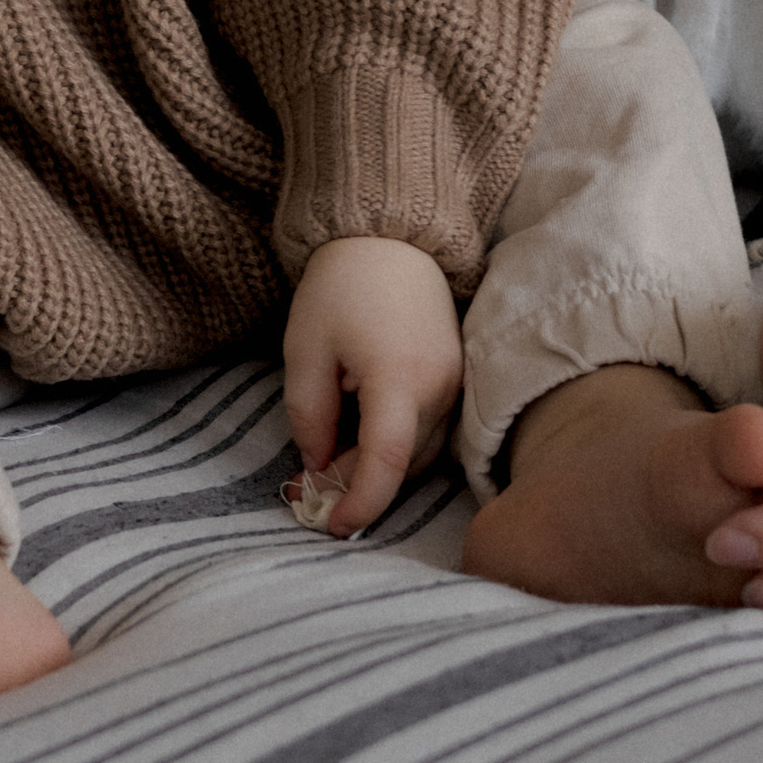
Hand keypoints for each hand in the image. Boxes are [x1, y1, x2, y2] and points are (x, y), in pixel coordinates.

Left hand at [282, 237, 463, 536]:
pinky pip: (431, 430)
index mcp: (400, 378)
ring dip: (380, 465)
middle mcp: (441, 387)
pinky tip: (360, 428)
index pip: (387, 462)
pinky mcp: (458, 376)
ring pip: (421, 453)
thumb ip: (309, 417)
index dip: (360, 501)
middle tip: (309, 483)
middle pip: (405, 464)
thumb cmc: (339, 287)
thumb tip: (319, 466)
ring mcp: (456, 382)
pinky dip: (398, 442)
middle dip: (359, 483)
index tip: (330, 525)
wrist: (389, 237)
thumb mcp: (305, 350)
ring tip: (331, 449)